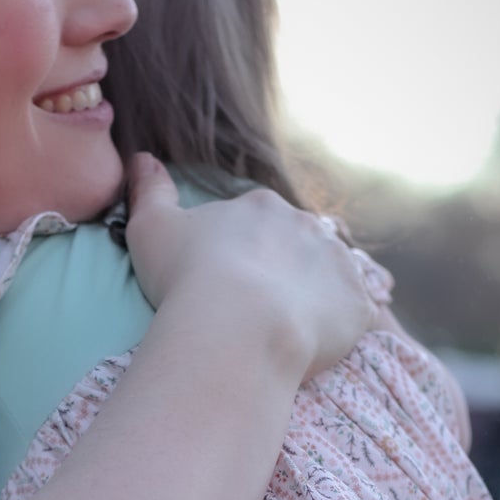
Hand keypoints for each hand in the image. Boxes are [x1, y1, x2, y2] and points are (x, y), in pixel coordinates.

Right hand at [123, 153, 379, 382]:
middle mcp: (307, 226)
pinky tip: (320, 342)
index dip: (244, 252)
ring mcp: (338, 264)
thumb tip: (141, 157)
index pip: (260, 222)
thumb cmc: (187, 278)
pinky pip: (357, 312)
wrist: (236, 328)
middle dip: (285, 269)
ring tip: (291, 326)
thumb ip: (149, 191)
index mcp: (262, 207)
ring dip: (318, 293)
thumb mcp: (151, 229)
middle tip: (258, 309)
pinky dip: (343, 323)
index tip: (228, 280)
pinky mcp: (357, 305)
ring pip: (332, 274)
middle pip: (300, 244)